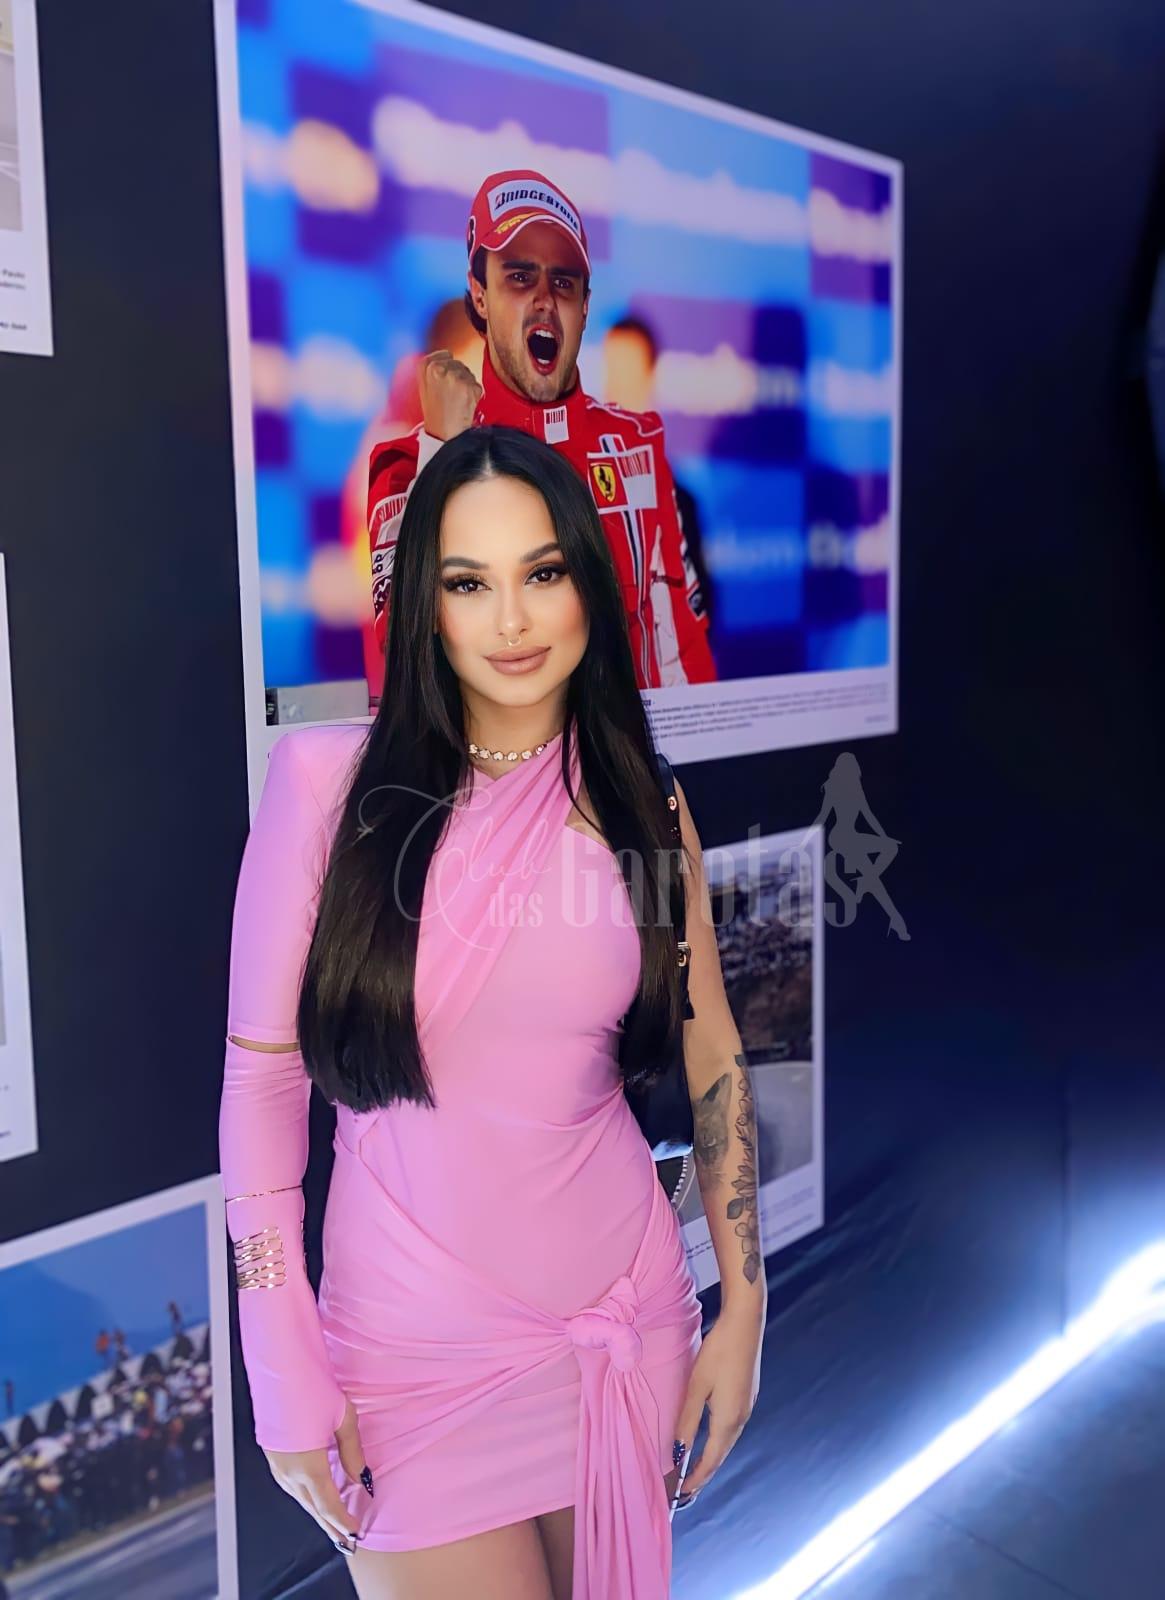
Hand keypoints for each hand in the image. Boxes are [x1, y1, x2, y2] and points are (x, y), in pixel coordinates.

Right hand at [263, 1399, 371, 1552]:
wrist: (279, 1367)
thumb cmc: (313, 1388)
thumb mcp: (343, 1418)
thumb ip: (352, 1452)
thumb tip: (359, 1477)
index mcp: (308, 1466)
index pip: (328, 1505)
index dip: (343, 1522)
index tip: (356, 1534)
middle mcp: (288, 1471)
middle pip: (312, 1507)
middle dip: (329, 1524)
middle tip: (345, 1540)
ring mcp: (276, 1462)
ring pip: (299, 1496)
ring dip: (316, 1510)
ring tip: (331, 1520)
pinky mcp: (271, 1452)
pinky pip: (289, 1483)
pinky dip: (304, 1494)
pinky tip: (312, 1492)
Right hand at [418, 349, 481, 440]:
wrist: (442, 433)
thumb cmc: (435, 411)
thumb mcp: (426, 384)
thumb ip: (435, 366)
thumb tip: (450, 353)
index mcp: (425, 365)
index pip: (447, 354)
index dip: (448, 370)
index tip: (443, 385)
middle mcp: (438, 367)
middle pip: (459, 364)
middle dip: (459, 378)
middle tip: (450, 396)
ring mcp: (454, 376)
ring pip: (469, 374)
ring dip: (467, 387)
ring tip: (456, 401)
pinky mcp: (468, 386)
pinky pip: (477, 386)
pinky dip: (474, 396)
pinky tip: (464, 405)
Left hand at [672, 1299, 763, 1505]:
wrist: (745, 1323)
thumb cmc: (719, 1352)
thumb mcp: (697, 1386)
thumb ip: (688, 1421)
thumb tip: (678, 1451)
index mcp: (729, 1420)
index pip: (711, 1461)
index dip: (696, 1479)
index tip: (681, 1494)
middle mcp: (742, 1419)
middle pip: (721, 1455)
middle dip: (704, 1473)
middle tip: (686, 1488)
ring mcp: (747, 1407)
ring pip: (727, 1442)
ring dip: (712, 1457)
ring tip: (694, 1467)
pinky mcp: (747, 1395)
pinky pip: (731, 1428)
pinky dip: (718, 1441)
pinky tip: (710, 1438)